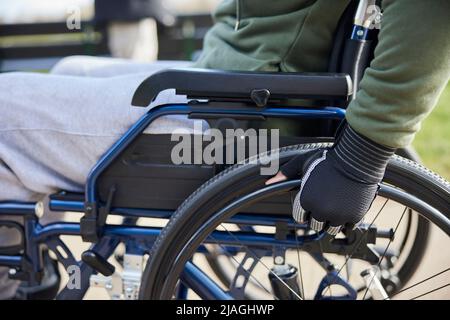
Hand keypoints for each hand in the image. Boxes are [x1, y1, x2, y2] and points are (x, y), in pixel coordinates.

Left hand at [266, 123, 394, 234]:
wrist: (356, 159)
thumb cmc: (328, 159)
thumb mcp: (303, 162)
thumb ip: (285, 173)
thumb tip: (268, 181)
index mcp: (305, 200)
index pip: (299, 217)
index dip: (303, 210)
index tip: (309, 204)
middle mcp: (321, 211)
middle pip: (315, 225)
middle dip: (317, 216)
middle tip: (323, 203)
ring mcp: (338, 215)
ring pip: (330, 229)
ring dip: (331, 221)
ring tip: (334, 207)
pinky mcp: (354, 216)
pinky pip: (348, 227)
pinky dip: (347, 220)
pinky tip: (346, 208)